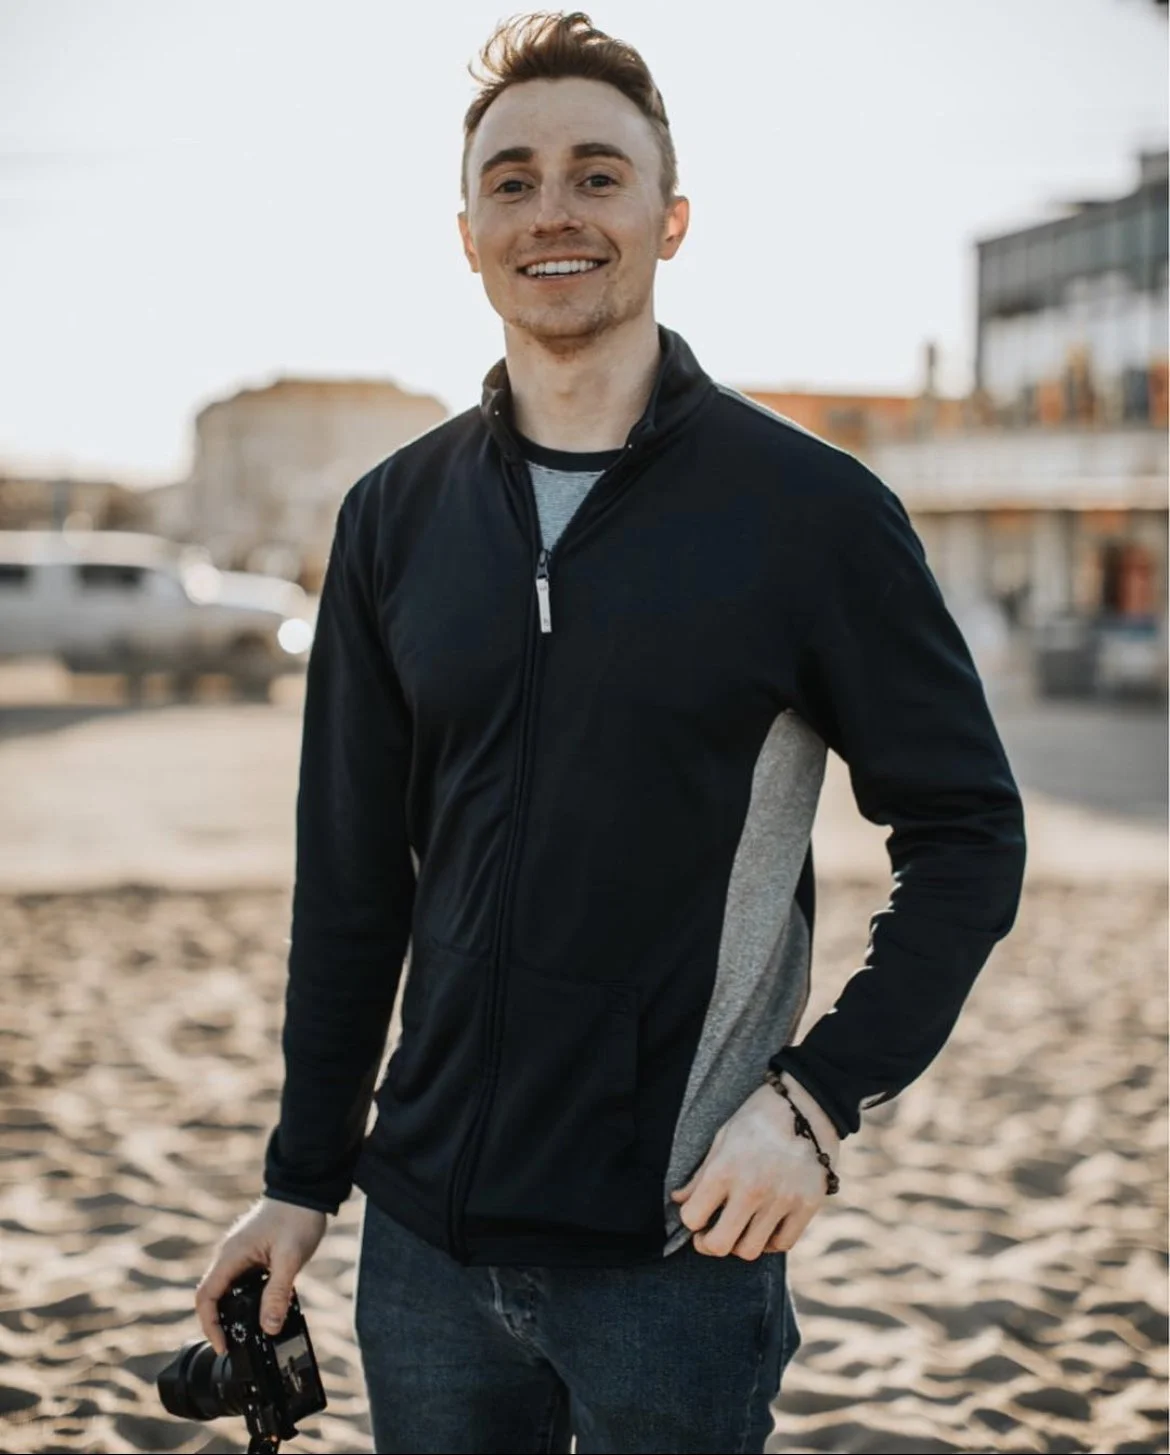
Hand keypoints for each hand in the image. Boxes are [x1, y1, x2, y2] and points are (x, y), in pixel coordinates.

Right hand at [195, 1197, 327, 1352]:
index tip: (224, 1345)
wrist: (306, 1190)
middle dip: (223, 1322)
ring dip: (239, 1311)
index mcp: (230, 1255)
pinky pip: (244, 1282)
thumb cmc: (297, 1217)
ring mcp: (241, 1254)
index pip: (205, 1297)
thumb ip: (278, 1293)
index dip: (210, 1325)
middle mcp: (230, 1255)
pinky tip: (269, 1307)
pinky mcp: (253, 1254)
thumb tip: (269, 1327)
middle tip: (240, 1343)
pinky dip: (251, 1298)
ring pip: (230, 1290)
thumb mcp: (290, 1258)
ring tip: (256, 1330)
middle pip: (215, 1296)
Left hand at [669, 1074, 839, 1259]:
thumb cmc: (758, 1118)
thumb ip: (701, 1174)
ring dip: (739, 1243)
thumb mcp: (723, 1137)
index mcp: (725, 1169)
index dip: (689, 1220)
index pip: (692, 1217)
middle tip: (710, 1234)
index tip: (695, 1216)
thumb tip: (679, 1199)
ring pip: (750, 1250)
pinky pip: (783, 1244)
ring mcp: (782, 1200)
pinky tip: (765, 1225)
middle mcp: (752, 1189)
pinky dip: (770, 1241)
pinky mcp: (807, 1206)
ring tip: (739, 1228)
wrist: (808, 1105)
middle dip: (708, 1244)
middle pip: (720, 1245)